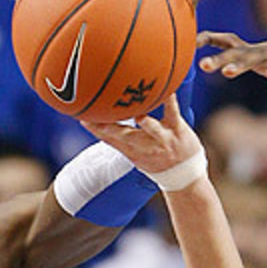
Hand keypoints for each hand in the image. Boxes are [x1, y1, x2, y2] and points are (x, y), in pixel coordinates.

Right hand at [80, 93, 203, 178]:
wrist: (185, 178)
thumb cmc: (156, 163)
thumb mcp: (133, 156)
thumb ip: (117, 140)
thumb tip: (97, 125)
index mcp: (132, 151)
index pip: (110, 139)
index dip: (95, 129)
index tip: (81, 117)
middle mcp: (145, 145)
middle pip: (124, 135)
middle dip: (110, 127)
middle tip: (97, 115)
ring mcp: (161, 138)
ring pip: (150, 127)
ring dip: (143, 121)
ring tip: (136, 112)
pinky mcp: (177, 129)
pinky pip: (172, 111)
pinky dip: (169, 100)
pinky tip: (167, 88)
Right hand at [197, 32, 266, 110]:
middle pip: (258, 54)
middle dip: (242, 62)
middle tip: (224, 71)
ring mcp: (262, 47)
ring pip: (239, 50)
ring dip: (220, 57)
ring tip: (201, 66)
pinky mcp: (253, 50)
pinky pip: (230, 43)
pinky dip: (213, 42)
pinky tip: (194, 44)